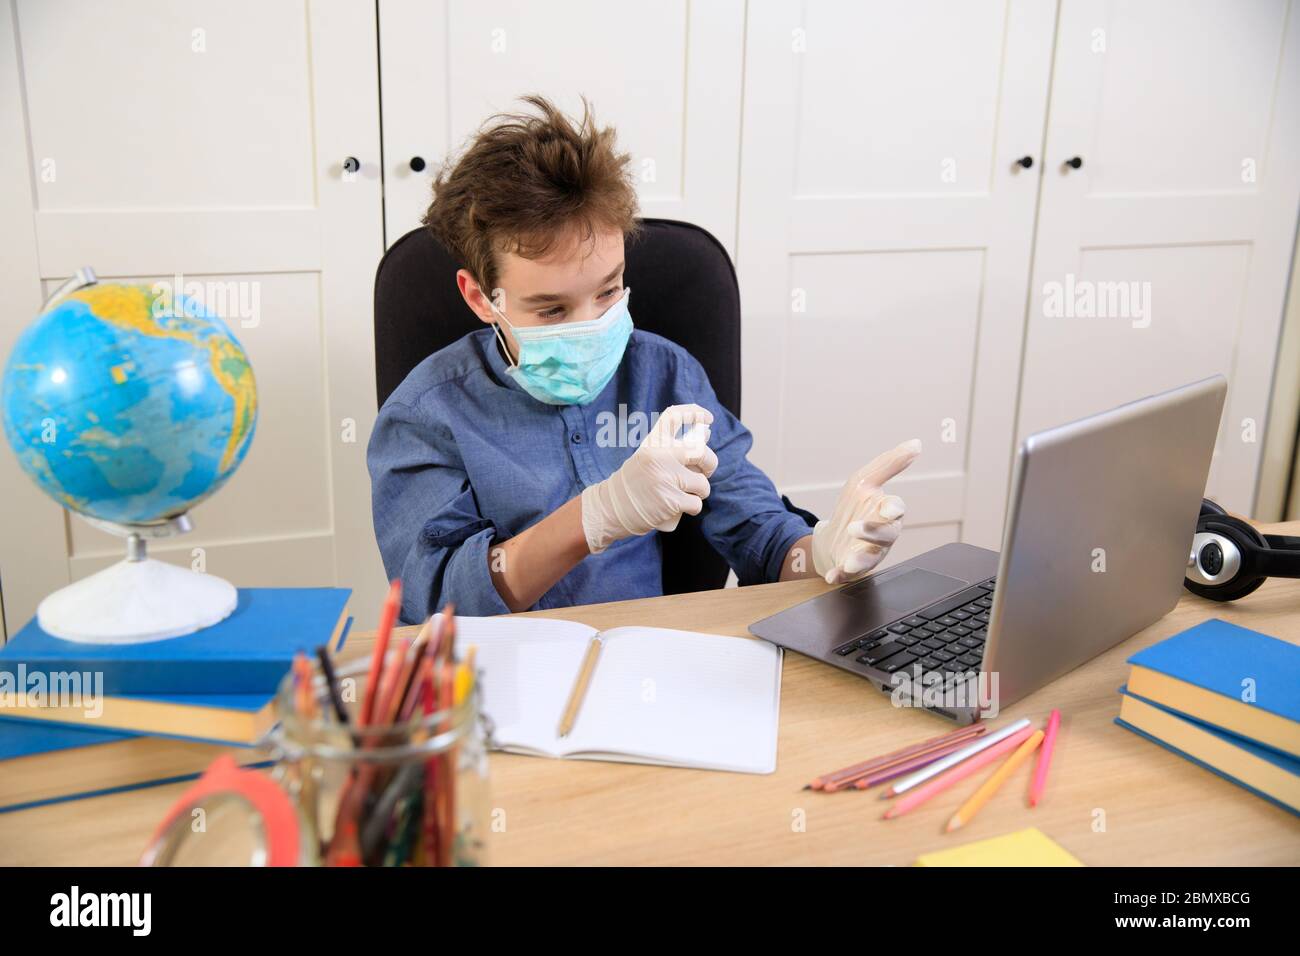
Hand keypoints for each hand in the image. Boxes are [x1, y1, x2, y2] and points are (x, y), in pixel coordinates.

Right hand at [580, 404, 719, 553]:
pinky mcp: (671, 500)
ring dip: (699, 492)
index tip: (708, 418)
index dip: (694, 412)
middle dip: (710, 464)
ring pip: (703, 483)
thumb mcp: (650, 457)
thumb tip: (706, 433)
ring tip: (683, 494)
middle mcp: (659, 456)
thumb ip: (676, 447)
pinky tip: (679, 507)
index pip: (674, 416)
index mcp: (653, 442)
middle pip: (701, 451)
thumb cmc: (635, 482)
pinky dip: (692, 507)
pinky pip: (697, 503)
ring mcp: (666, 478)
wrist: (611, 508)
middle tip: (705, 472)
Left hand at [812, 439, 920, 583]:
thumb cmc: (855, 508)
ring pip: (869, 559)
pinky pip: (846, 575)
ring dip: (860, 561)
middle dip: (873, 532)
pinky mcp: (849, 569)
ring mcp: (866, 553)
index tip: (888, 508)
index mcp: (886, 512)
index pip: (896, 510)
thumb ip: (890, 463)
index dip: (893, 509)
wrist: (831, 536)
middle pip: (885, 536)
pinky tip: (833, 576)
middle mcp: (881, 535)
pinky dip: (840, 576)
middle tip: (855, 528)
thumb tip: (916, 444)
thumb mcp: (865, 480)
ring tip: (849, 562)